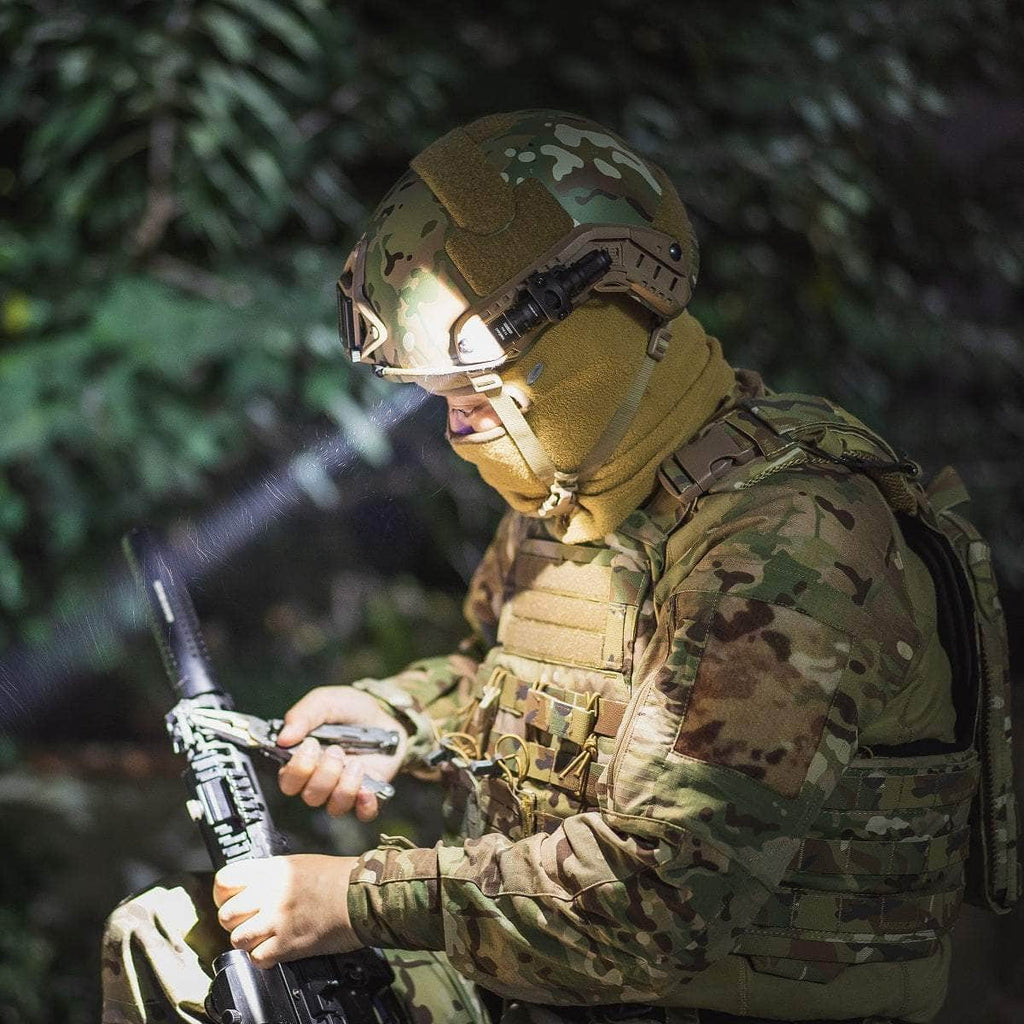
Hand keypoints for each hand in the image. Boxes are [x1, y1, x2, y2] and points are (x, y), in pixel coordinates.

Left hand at [213, 855, 360, 966]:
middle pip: (226, 915)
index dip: (223, 895)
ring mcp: (277, 919)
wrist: (362, 895)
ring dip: (249, 941)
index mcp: (271, 870)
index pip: (224, 882)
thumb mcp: (298, 863)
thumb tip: (248, 889)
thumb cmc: (337, 878)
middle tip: (251, 921)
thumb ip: (270, 875)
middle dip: (236, 922)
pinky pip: (257, 958)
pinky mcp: (287, 944)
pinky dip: (263, 957)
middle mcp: (270, 893)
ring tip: (265, 936)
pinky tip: (276, 947)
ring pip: (238, 938)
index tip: (231, 900)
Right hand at [276, 686, 407, 821]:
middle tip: (336, 751)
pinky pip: (363, 814)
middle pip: (310, 797)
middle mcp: (320, 779)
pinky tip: (368, 788)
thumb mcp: (325, 702)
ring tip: (356, 762)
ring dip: (345, 785)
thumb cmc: (350, 709)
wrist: (385, 713)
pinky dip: (365, 805)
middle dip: (324, 775)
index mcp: (303, 760)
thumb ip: (303, 716)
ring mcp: (344, 789)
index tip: (311, 745)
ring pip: (335, 806)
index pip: (288, 781)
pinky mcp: (368, 795)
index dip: (297, 769)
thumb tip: (282, 739)